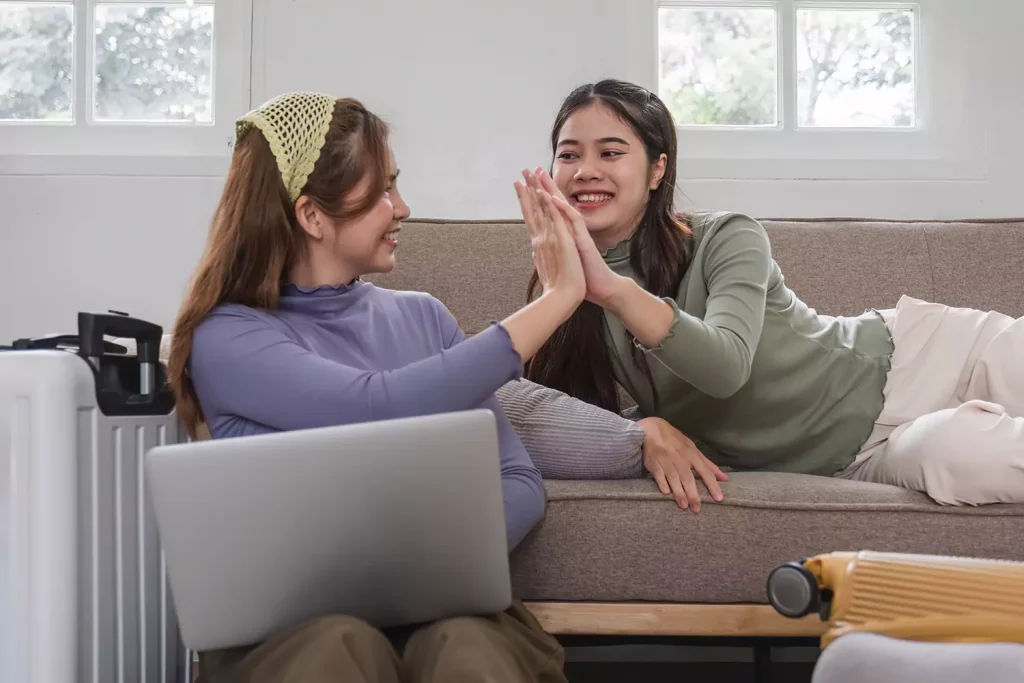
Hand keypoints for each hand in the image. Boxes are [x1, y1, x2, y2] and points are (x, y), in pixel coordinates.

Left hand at [522, 169, 626, 306]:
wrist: (601, 288)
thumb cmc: (584, 276)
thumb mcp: (564, 259)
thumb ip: (554, 249)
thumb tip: (542, 246)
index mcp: (562, 235)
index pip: (546, 212)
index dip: (534, 198)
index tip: (523, 184)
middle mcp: (568, 230)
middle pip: (553, 203)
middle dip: (540, 186)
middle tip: (529, 169)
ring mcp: (576, 234)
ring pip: (563, 206)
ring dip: (552, 190)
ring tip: (540, 175)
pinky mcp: (584, 240)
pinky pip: (573, 221)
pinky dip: (563, 209)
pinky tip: (554, 198)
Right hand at [638, 417, 727, 512]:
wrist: (653, 429)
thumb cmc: (676, 442)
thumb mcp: (693, 449)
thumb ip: (708, 465)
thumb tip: (725, 478)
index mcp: (692, 454)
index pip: (705, 471)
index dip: (712, 485)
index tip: (719, 498)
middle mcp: (680, 457)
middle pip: (688, 477)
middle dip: (693, 494)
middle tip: (697, 509)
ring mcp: (666, 459)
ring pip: (674, 477)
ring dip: (679, 492)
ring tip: (684, 505)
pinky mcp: (653, 462)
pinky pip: (658, 473)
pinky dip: (662, 483)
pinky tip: (666, 493)